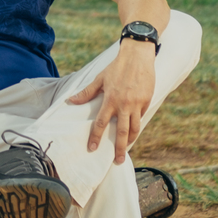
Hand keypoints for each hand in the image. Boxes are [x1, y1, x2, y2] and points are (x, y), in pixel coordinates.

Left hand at [66, 41, 156, 163]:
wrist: (137, 56)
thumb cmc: (117, 67)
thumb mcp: (100, 78)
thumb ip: (87, 93)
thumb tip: (70, 101)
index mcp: (110, 100)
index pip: (101, 123)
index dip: (96, 137)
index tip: (92, 149)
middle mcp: (124, 105)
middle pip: (123, 133)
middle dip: (120, 149)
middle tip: (118, 161)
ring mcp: (137, 104)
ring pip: (135, 127)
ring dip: (132, 140)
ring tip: (128, 149)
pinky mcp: (147, 100)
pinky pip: (142, 116)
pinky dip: (138, 123)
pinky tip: (135, 129)